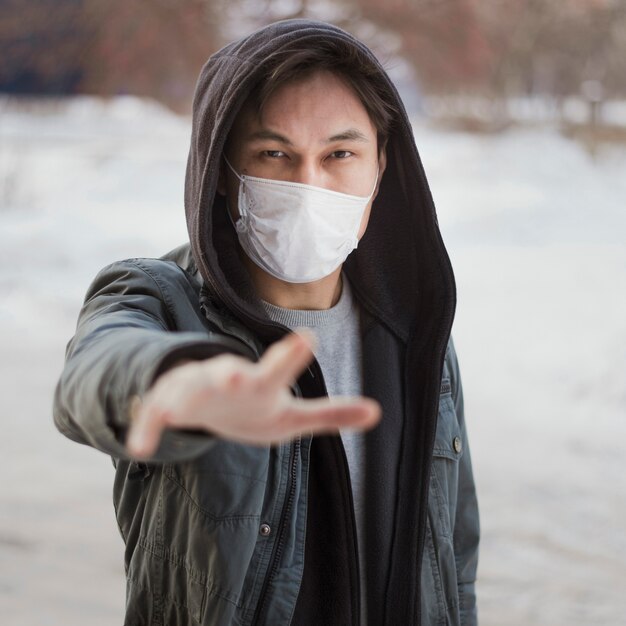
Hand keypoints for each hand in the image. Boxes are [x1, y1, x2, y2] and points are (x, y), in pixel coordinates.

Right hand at [126, 329, 380, 457]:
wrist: (209, 400)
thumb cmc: (258, 406)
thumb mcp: (294, 416)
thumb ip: (332, 414)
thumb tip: (378, 412)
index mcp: (262, 383)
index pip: (279, 369)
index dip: (291, 356)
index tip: (307, 338)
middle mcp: (229, 380)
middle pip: (230, 374)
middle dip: (232, 374)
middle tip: (236, 373)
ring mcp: (198, 390)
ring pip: (189, 387)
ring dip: (184, 392)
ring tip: (175, 402)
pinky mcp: (172, 406)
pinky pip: (155, 415)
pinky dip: (147, 428)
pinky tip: (140, 447)